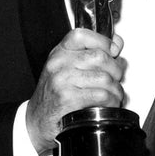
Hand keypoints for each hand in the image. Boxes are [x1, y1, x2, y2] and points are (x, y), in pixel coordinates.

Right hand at [26, 28, 124, 153]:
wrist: (37, 119)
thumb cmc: (54, 93)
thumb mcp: (68, 67)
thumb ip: (91, 53)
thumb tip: (116, 43)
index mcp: (60, 52)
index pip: (84, 35)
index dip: (104, 41)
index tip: (113, 51)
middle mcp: (59, 63)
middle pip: (100, 57)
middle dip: (116, 70)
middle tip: (117, 78)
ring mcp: (62, 80)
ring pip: (104, 78)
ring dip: (116, 89)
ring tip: (115, 94)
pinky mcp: (67, 99)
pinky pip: (101, 95)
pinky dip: (111, 100)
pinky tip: (109, 103)